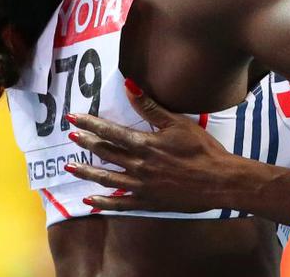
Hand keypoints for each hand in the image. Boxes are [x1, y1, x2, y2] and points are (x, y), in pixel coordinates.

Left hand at [65, 81, 248, 212]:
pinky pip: (119, 203)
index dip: (90, 124)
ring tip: (70, 166)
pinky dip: (102, 202)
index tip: (73, 118)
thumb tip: (128, 86)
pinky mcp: (147, 201)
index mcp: (145, 144)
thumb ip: (150, 107)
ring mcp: (140, 186)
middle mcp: (138, 165)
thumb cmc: (203, 149)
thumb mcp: (178, 124)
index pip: (110, 131)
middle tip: (71, 137)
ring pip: (106, 178)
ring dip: (87, 171)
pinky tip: (89, 201)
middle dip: (87, 143)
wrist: (219, 180)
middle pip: (105, 153)